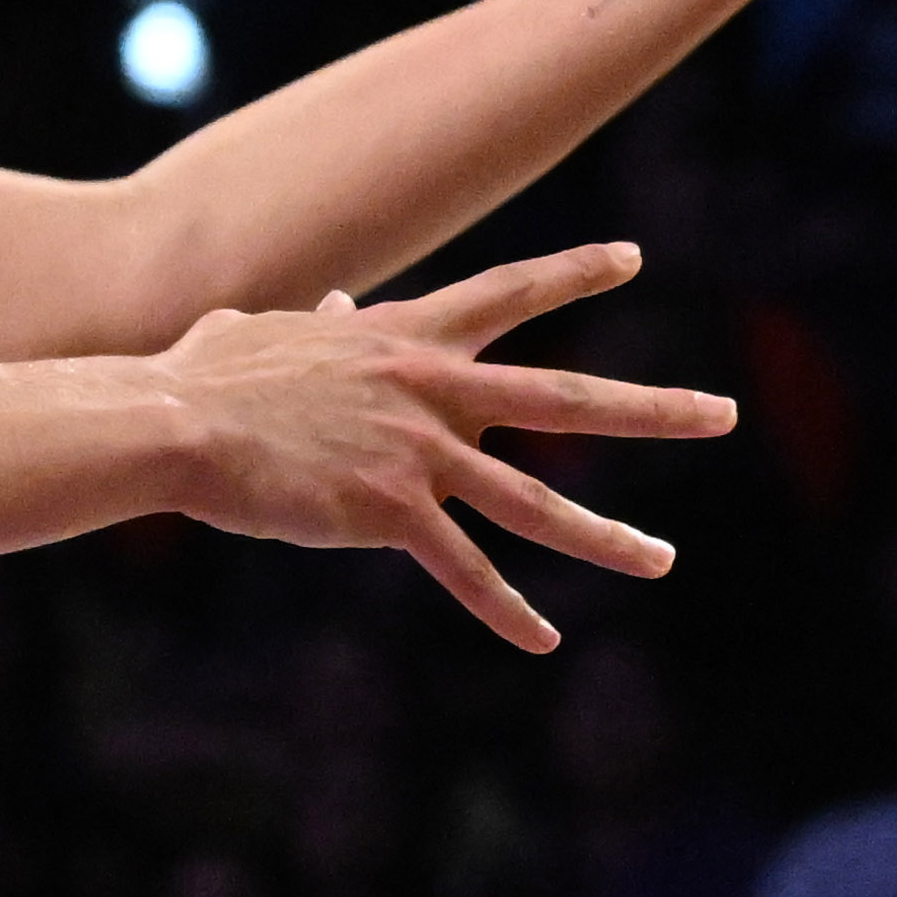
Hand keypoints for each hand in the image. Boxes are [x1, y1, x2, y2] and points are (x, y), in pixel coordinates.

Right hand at [151, 242, 733, 651]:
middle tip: (724, 413)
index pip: (505, 292)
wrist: (173, 419)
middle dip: (651, 406)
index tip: (633, 257)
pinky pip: (464, 570)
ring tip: (663, 559)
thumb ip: (312, 326)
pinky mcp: (390, 510)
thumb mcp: (265, 333)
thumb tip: (330, 309)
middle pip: (563, 396)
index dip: (572, 272)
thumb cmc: (206, 375)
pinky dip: (506, 609)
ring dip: (606, 535)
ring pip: (535, 501)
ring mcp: (416, 449)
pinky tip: (544, 639)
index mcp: (403, 337)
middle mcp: (427, 385)